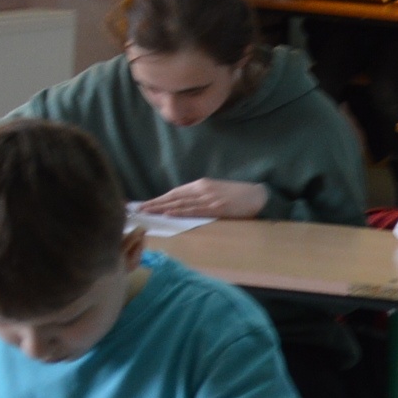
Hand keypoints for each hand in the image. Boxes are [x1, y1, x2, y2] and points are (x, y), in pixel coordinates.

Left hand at [141, 178, 267, 219]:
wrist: (260, 195)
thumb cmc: (240, 195)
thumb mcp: (218, 191)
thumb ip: (202, 196)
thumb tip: (186, 205)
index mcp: (202, 184)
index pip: (175, 192)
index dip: (159, 198)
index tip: (145, 204)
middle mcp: (202, 189)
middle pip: (173, 197)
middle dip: (155, 203)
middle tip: (138, 208)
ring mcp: (208, 198)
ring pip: (180, 203)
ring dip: (161, 208)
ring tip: (146, 212)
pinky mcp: (216, 207)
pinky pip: (193, 210)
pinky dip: (179, 211)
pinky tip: (167, 213)